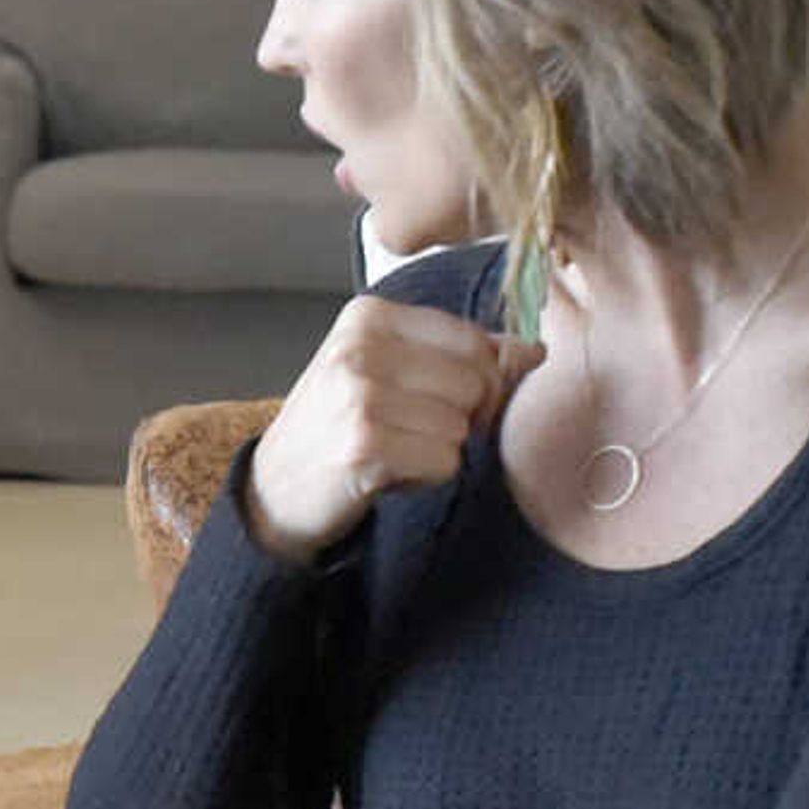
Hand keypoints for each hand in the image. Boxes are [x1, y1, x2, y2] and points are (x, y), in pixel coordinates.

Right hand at [244, 294, 545, 564]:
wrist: (274, 491)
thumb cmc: (336, 428)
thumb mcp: (388, 372)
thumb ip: (459, 355)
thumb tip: (535, 350)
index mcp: (368, 316)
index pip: (473, 340)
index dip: (477, 381)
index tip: (437, 404)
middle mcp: (360, 347)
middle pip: (475, 381)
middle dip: (457, 418)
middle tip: (409, 433)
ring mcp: (359, 395)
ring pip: (461, 425)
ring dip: (438, 451)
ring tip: (392, 452)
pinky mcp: (364, 445)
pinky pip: (445, 461)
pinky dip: (425, 478)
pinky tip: (386, 475)